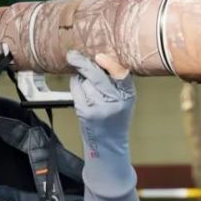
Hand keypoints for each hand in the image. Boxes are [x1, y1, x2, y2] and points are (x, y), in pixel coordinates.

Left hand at [67, 50, 136, 195]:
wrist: (107, 145)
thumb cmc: (114, 118)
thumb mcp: (124, 100)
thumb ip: (116, 83)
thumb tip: (97, 58)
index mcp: (128, 96)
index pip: (122, 75)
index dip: (110, 64)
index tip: (100, 56)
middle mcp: (115, 102)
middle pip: (97, 76)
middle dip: (83, 63)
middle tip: (72, 54)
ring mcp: (99, 108)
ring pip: (84, 82)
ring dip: (81, 78)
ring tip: (88, 87)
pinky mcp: (85, 113)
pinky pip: (76, 90)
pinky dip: (75, 86)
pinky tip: (80, 90)